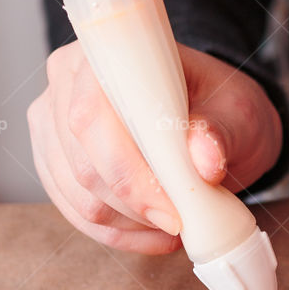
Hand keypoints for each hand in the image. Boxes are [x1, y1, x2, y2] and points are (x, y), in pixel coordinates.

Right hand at [28, 40, 281, 252]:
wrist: (212, 112)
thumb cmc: (219, 103)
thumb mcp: (236, 109)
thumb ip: (220, 130)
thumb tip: (205, 160)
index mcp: (104, 57)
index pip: (93, 119)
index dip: (128, 173)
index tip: (172, 210)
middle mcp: (66, 85)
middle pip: (83, 164)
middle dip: (135, 206)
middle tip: (181, 222)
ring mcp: (52, 126)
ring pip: (79, 197)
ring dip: (129, 223)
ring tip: (175, 226)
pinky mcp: (55, 163)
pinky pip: (76, 212)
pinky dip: (118, 233)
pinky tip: (154, 233)